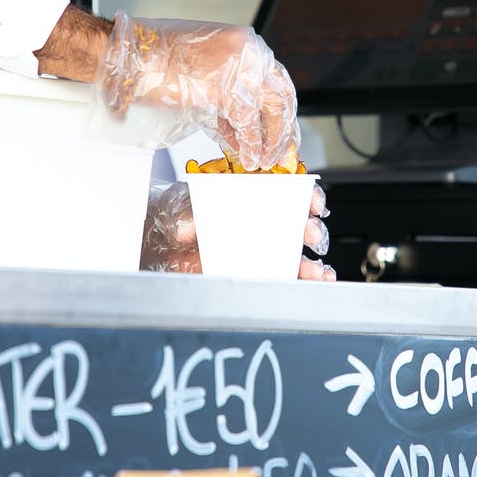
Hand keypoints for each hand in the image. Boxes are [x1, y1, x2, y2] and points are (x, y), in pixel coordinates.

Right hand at [96, 12, 299, 170]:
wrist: (131, 57)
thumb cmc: (156, 62)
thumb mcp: (203, 73)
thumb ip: (227, 96)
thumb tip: (240, 128)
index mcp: (245, 43)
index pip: (276, 80)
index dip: (280, 111)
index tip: (283, 132)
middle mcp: (250, 52)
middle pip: (282, 94)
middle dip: (284, 128)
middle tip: (283, 153)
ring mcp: (241, 69)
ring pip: (274, 109)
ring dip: (273, 140)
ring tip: (267, 161)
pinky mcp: (227, 90)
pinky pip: (249, 124)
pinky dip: (251, 145)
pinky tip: (249, 159)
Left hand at [140, 182, 334, 280]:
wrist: (160, 246)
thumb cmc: (176, 216)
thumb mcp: (179, 209)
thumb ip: (186, 216)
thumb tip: (188, 227)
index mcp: (251, 197)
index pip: (287, 192)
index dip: (305, 195)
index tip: (312, 203)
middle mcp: (261, 223)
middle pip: (298, 225)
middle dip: (312, 230)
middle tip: (310, 235)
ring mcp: (261, 250)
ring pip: (298, 255)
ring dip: (313, 263)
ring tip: (316, 271)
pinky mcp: (256, 274)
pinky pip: (286, 278)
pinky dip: (304, 282)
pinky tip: (314, 284)